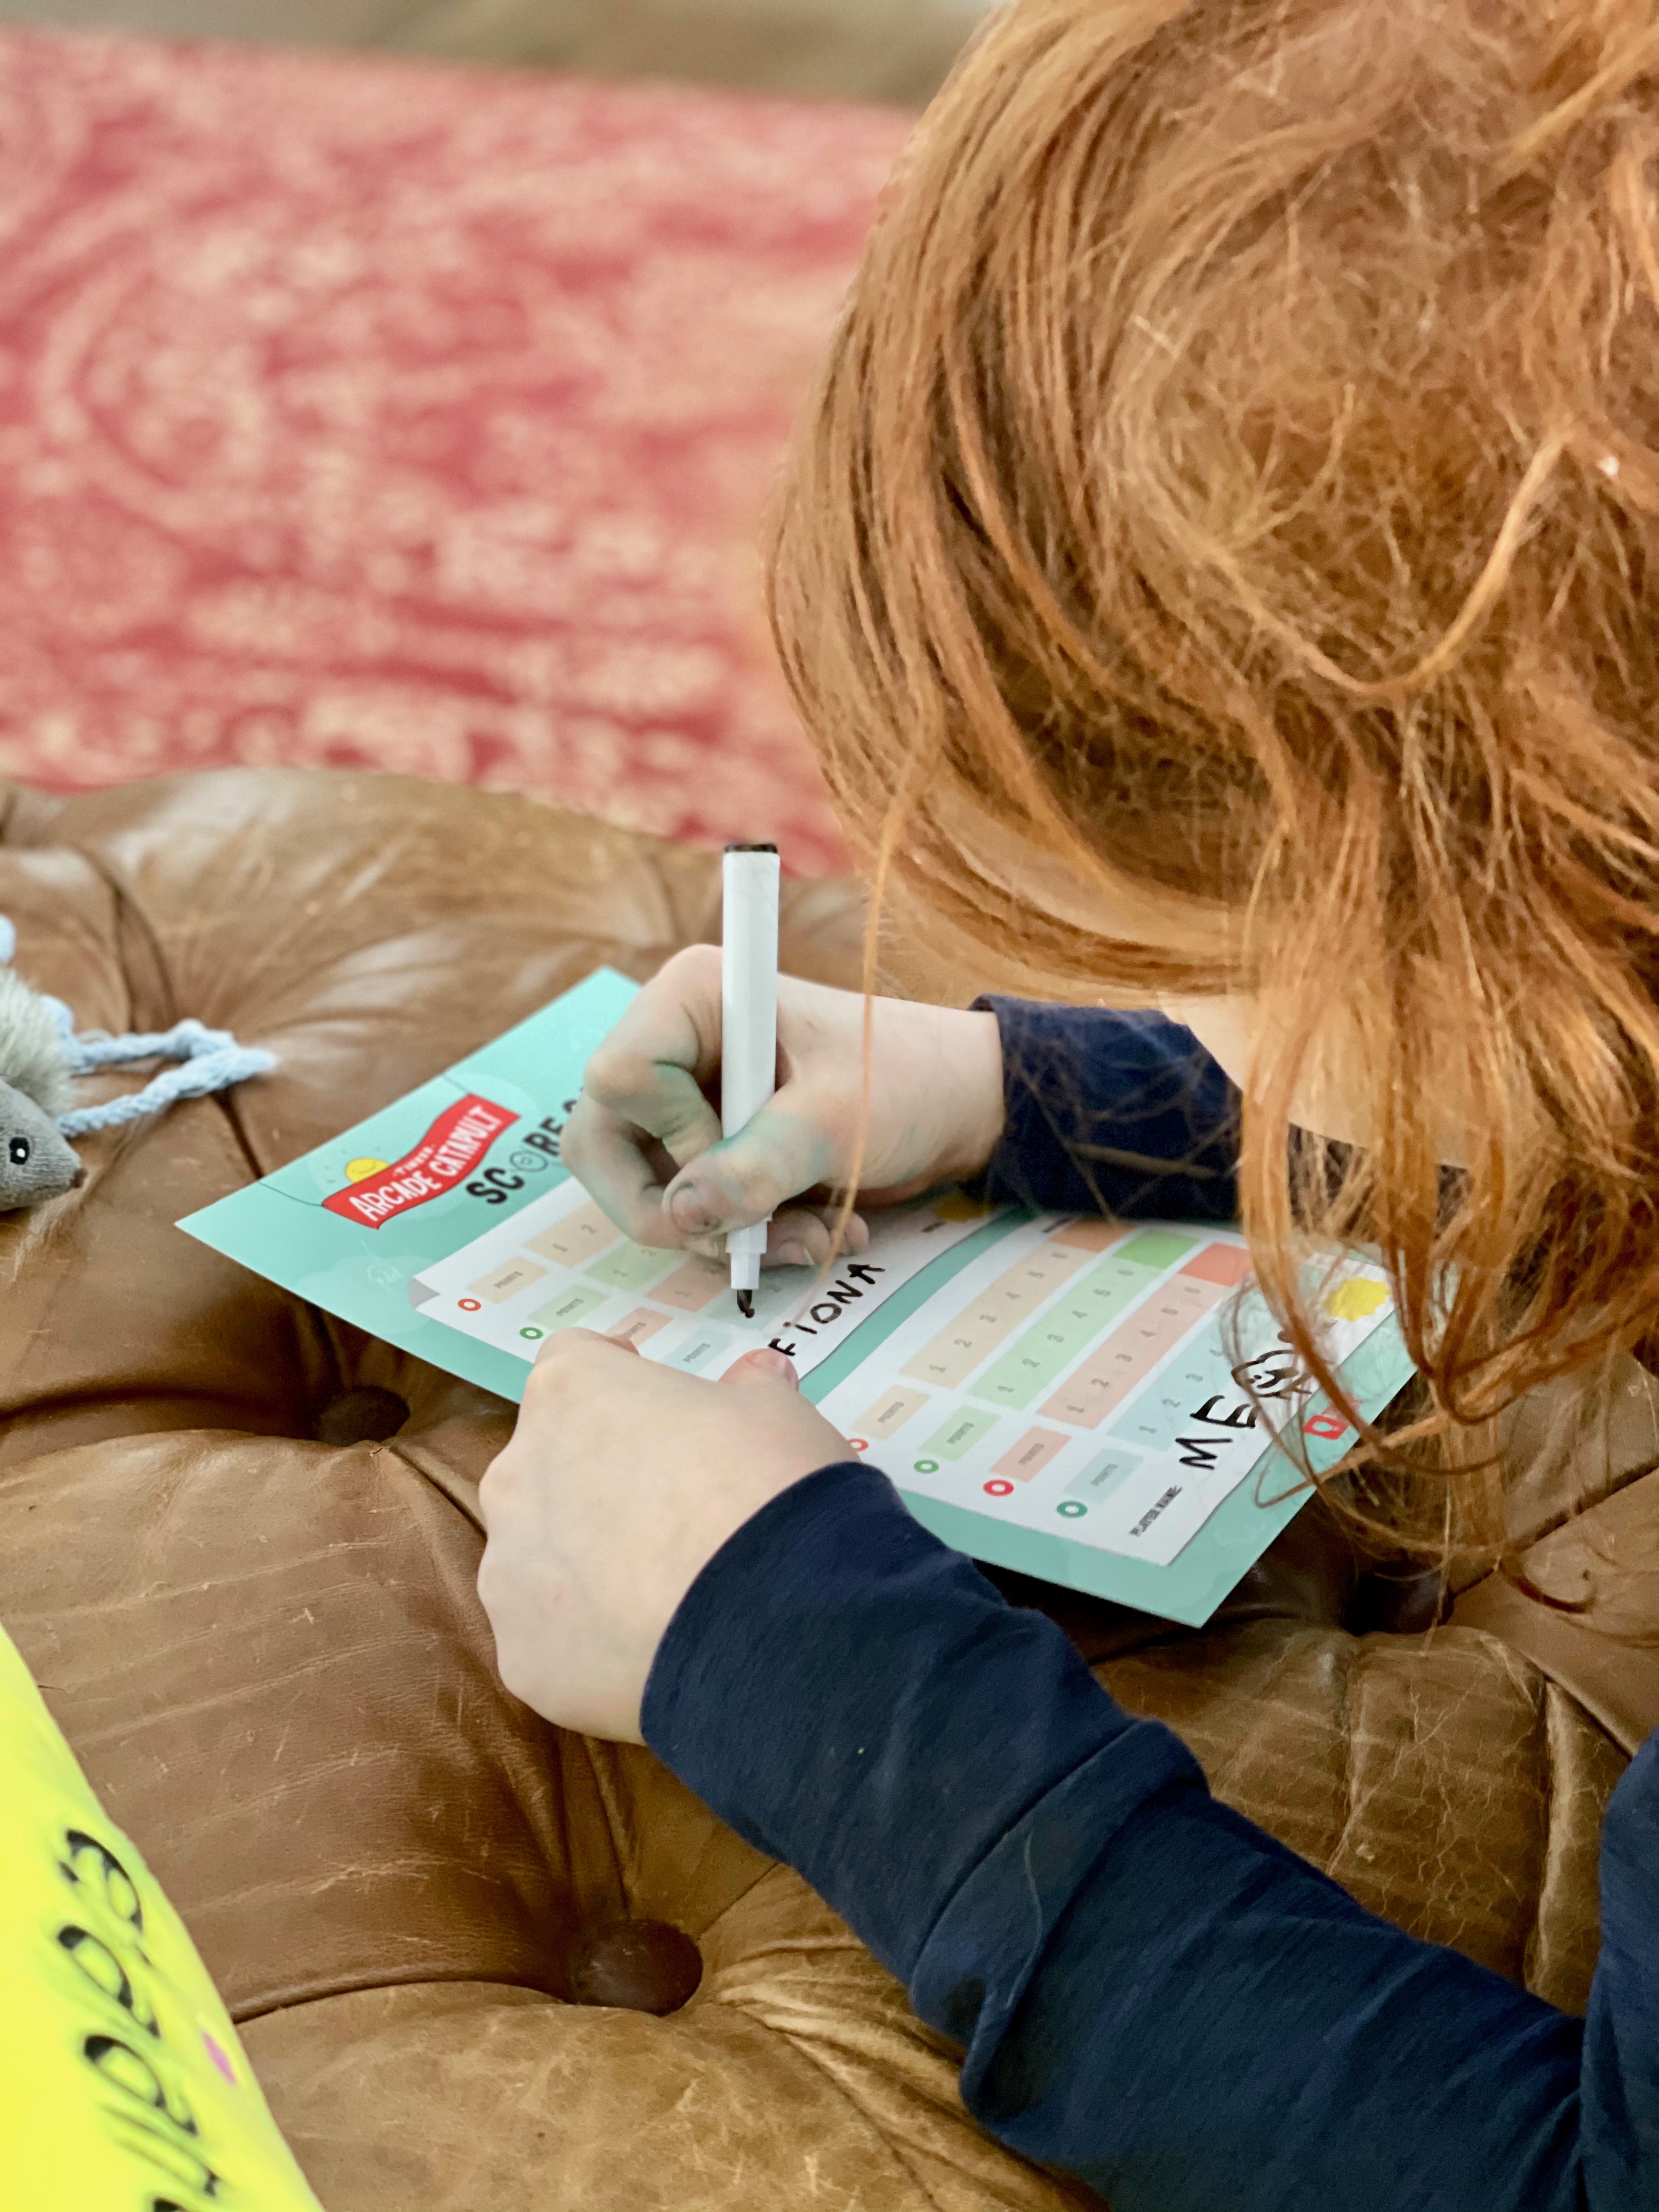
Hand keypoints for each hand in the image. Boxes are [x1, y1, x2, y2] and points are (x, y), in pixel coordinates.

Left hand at [477, 1331, 850, 1740]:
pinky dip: (591, 1643)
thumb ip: (753, 1390)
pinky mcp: (521, 1657)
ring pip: (539, 1558)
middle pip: (548, 1463)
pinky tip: (653, 1655)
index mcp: (572, 1394)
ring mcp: (508, 1571)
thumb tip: (757, 1375)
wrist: (770, 1620)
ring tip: (662, 1595)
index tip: (655, 1404)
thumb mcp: (780, 1415)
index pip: (573, 1361)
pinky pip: (551, 1640)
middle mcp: (517, 1473)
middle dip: (598, 1478)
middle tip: (670, 1510)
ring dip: (585, 1564)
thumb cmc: (768, 1487)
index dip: (616, 1378)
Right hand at [560, 945, 1004, 1266]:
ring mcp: (683, 1100)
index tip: (745, 1154)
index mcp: (691, 997)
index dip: (673, 1135)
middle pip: (602, 1143)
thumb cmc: (903, 1079)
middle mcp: (671, 1043)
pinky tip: (807, 1232)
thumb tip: (683, 1215)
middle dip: (675, 1211)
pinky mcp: (705, 1147)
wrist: (957, 1104)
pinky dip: (738, 1236)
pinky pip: (684, 1209)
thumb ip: (758, 1166)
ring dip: (720, 1234)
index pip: (620, 1077)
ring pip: (644, 1189)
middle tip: (747, 1240)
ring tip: (808, 1236)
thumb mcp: (835, 1122)